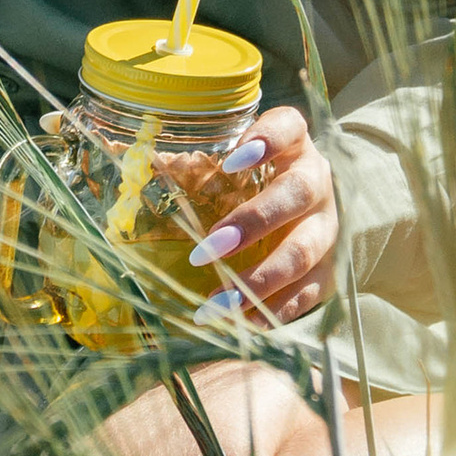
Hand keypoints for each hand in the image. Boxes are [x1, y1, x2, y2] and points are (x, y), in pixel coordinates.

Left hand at [186, 103, 336, 326]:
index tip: (231, 161)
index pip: (289, 128)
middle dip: (252, 223)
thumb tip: (127, 160)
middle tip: (205, 252)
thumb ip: (201, 161)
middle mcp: (317, 183)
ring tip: (218, 304)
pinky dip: (275, 311)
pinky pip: (307, 292)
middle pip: (295, 195)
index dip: (267, 140)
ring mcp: (326, 227)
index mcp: (294, 148)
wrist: (313, 213)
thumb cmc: (257, 184)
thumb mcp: (240, 165)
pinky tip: (244, 327)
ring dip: (258, 280)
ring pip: (302, 251)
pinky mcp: (328, 269)